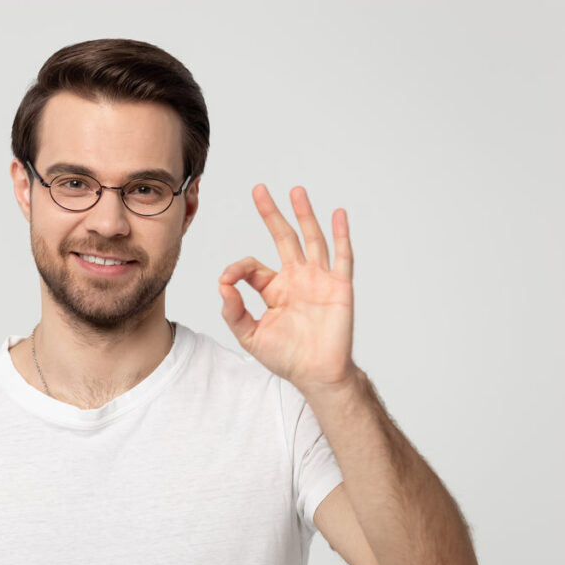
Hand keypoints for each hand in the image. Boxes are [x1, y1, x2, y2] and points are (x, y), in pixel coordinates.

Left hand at [218, 185, 356, 393]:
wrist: (317, 374)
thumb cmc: (287, 357)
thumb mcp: (251, 336)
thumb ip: (234, 312)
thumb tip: (222, 287)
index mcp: (275, 289)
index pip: (253, 266)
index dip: (237, 269)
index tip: (227, 280)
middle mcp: (297, 279)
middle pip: (283, 238)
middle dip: (271, 214)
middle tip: (259, 190)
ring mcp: (319, 280)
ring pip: (311, 239)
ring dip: (304, 215)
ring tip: (296, 191)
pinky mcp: (339, 287)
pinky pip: (342, 256)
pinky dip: (340, 234)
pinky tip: (337, 214)